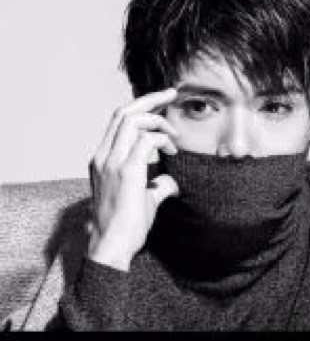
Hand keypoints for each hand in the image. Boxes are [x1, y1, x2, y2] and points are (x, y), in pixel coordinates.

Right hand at [87, 88, 178, 270]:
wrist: (112, 247)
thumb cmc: (125, 225)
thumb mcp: (140, 198)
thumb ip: (156, 186)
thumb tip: (172, 182)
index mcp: (102, 158)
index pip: (118, 120)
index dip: (140, 106)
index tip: (160, 101)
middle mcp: (103, 156)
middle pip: (124, 112)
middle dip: (150, 98)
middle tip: (171, 93)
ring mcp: (112, 162)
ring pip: (133, 120)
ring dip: (158, 120)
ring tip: (175, 134)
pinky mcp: (126, 171)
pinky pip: (147, 140)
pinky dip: (163, 139)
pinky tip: (172, 150)